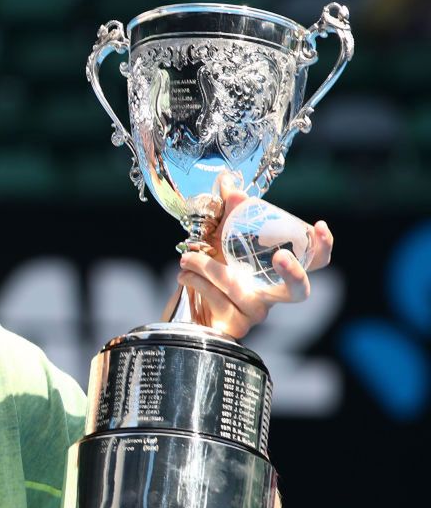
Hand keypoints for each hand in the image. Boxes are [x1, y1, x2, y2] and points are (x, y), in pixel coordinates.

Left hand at [173, 176, 334, 337]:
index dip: (323, 247)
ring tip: (187, 256)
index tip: (319, 226)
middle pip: (298, 292)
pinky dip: (197, 281)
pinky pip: (218, 299)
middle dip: (294, 273)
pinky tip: (184, 274)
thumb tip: (228, 182)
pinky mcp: (233, 325)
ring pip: (239, 288)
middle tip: (281, 256)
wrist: (185, 303)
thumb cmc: (212, 269)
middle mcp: (272, 295)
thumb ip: (227, 211)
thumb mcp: (218, 236)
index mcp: (278, 271)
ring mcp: (254, 313)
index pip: (315, 262)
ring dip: (210, 266)